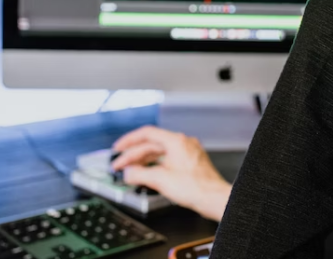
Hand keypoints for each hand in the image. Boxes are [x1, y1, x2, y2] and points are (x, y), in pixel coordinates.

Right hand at [111, 126, 231, 221]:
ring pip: (160, 152)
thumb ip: (139, 174)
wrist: (214, 198)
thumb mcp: (160, 180)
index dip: (129, 141)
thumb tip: (127, 172)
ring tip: (131, 171)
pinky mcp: (190, 163)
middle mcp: (183, 143)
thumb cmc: (196, 188)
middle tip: (120, 164)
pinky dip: (156, 165)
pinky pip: (168, 159)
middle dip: (134, 155)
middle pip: (152, 144)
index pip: (147, 133)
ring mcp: (188, 152)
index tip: (118, 148)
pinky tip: (148, 174)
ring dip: (144, 161)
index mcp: (176, 141)